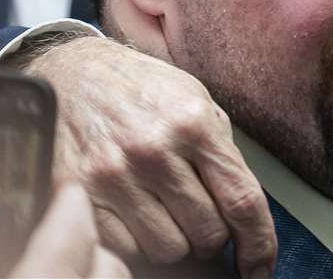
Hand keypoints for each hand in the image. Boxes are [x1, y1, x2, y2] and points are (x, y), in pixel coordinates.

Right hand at [29, 38, 274, 278]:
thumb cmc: (142, 91)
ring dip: (173, 240)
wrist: (72, 72)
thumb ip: (222, 155)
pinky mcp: (75, 194)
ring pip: (167, 250)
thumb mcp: (196, 103)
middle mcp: (154, 150)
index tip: (261, 268)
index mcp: (194, 124)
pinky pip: (123, 249)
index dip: (259, 244)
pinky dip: (134, 243)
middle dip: (211, 234)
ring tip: (162, 209)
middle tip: (197, 215)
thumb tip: (245, 218)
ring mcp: (112, 174)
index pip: (242, 202)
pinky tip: (132, 214)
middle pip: (207, 233)